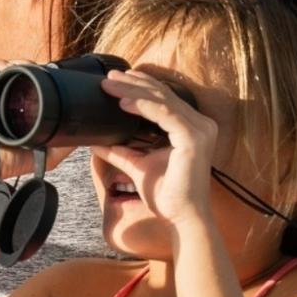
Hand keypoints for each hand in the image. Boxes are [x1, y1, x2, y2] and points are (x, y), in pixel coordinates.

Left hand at [96, 69, 217, 226]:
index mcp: (191, 127)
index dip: (139, 86)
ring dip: (133, 90)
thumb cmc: (166, 194)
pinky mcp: (194, 139)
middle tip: (107, 78)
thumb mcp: (138, 165)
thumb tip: (95, 141)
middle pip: (162, 95)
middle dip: (132, 83)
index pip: (163, 98)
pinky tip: (123, 103)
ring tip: (109, 86)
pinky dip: (143, 106)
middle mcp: (200, 125)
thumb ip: (120, 151)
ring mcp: (200, 130)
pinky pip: (165, 115)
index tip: (114, 81)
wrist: (181, 217)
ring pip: (162, 100)